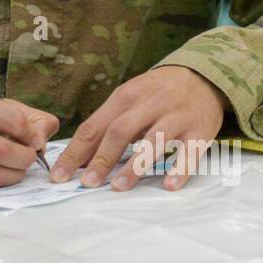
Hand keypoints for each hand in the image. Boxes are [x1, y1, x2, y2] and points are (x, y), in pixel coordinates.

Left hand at [50, 66, 228, 191]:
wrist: (203, 76)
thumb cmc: (157, 93)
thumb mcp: (129, 99)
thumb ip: (106, 125)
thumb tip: (77, 159)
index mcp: (124, 96)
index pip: (93, 126)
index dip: (75, 152)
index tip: (59, 175)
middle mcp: (149, 104)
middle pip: (120, 131)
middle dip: (102, 158)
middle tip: (87, 183)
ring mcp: (176, 116)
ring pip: (153, 141)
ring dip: (135, 165)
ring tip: (119, 187)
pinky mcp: (200, 130)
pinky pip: (191, 152)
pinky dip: (180, 169)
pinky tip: (168, 185)